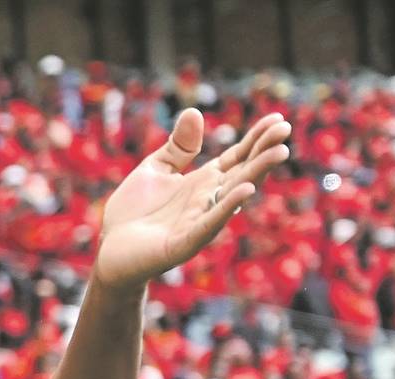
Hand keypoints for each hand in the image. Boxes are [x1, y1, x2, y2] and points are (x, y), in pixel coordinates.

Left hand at [93, 110, 291, 289]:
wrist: (108, 251)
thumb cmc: (132, 213)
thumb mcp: (154, 170)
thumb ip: (177, 147)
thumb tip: (194, 111)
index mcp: (202, 183)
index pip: (236, 158)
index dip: (256, 140)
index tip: (278, 119)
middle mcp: (207, 201)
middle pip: (242, 174)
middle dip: (264, 153)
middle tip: (285, 130)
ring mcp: (198, 222)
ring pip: (232, 197)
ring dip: (255, 175)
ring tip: (279, 153)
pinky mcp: (182, 244)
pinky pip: (208, 225)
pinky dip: (225, 209)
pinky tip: (245, 191)